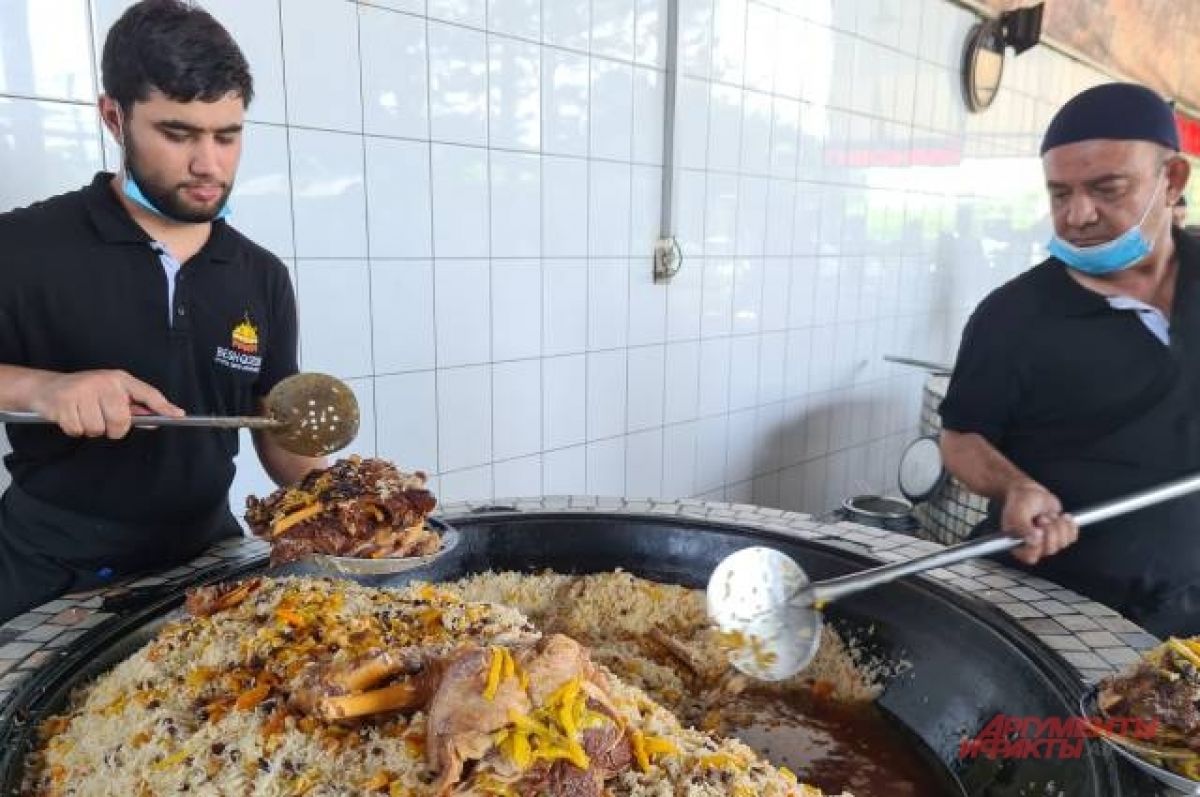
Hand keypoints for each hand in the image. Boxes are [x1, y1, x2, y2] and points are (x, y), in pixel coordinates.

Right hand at [28, 370, 183, 438]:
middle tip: (103, 420)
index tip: (178, 416)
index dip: (163, 406)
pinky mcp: (64, 402)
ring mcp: (82, 391)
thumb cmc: (86, 393)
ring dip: (91, 429)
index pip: (147, 393)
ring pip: (98, 429)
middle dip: (113, 429)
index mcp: (119, 379)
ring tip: (84, 415)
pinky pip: (78, 430)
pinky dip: (75, 429)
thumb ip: (134, 408)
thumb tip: (156, 420)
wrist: (47, 387)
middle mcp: (103, 382)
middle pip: (120, 421)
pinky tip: (71, 416)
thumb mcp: (111, 394)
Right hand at [1000, 481, 1078, 564]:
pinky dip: (1069, 524)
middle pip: (1050, 549)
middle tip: (1042, 518)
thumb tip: (1035, 540)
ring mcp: (1048, 542)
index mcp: (1018, 545)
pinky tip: (1060, 516)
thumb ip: (1022, 528)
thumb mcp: (1016, 513)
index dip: (1037, 543)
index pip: (1031, 557)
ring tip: (1047, 515)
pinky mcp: (1061, 536)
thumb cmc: (1019, 502)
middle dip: (1049, 529)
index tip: (1037, 529)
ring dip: (1057, 524)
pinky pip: (1072, 537)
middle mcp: (1033, 547)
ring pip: (1063, 543)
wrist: (1030, 492)